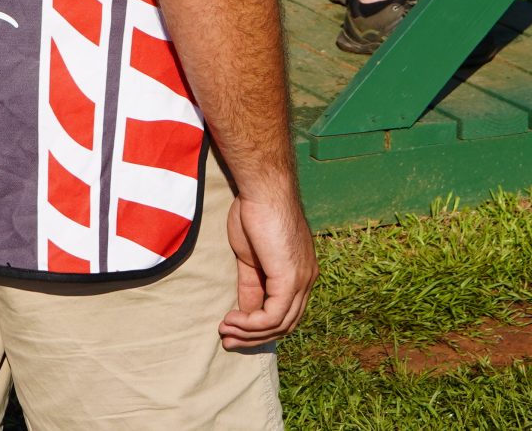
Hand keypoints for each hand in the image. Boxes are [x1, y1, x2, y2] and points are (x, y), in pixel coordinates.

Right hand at [220, 185, 315, 348]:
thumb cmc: (254, 214)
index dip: (260, 328)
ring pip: (280, 325)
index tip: (233, 332)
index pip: (286, 313)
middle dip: (254, 337)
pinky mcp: (290, 279)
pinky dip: (251, 324)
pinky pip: (273, 316)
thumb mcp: (251, 258)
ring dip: (249, 333)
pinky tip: (232, 320)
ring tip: (225, 330)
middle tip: (227, 340)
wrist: (261, 191)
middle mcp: (307, 279)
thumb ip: (252, 286)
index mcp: (300, 272)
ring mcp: (302, 280)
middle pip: (285, 325)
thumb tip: (244, 313)